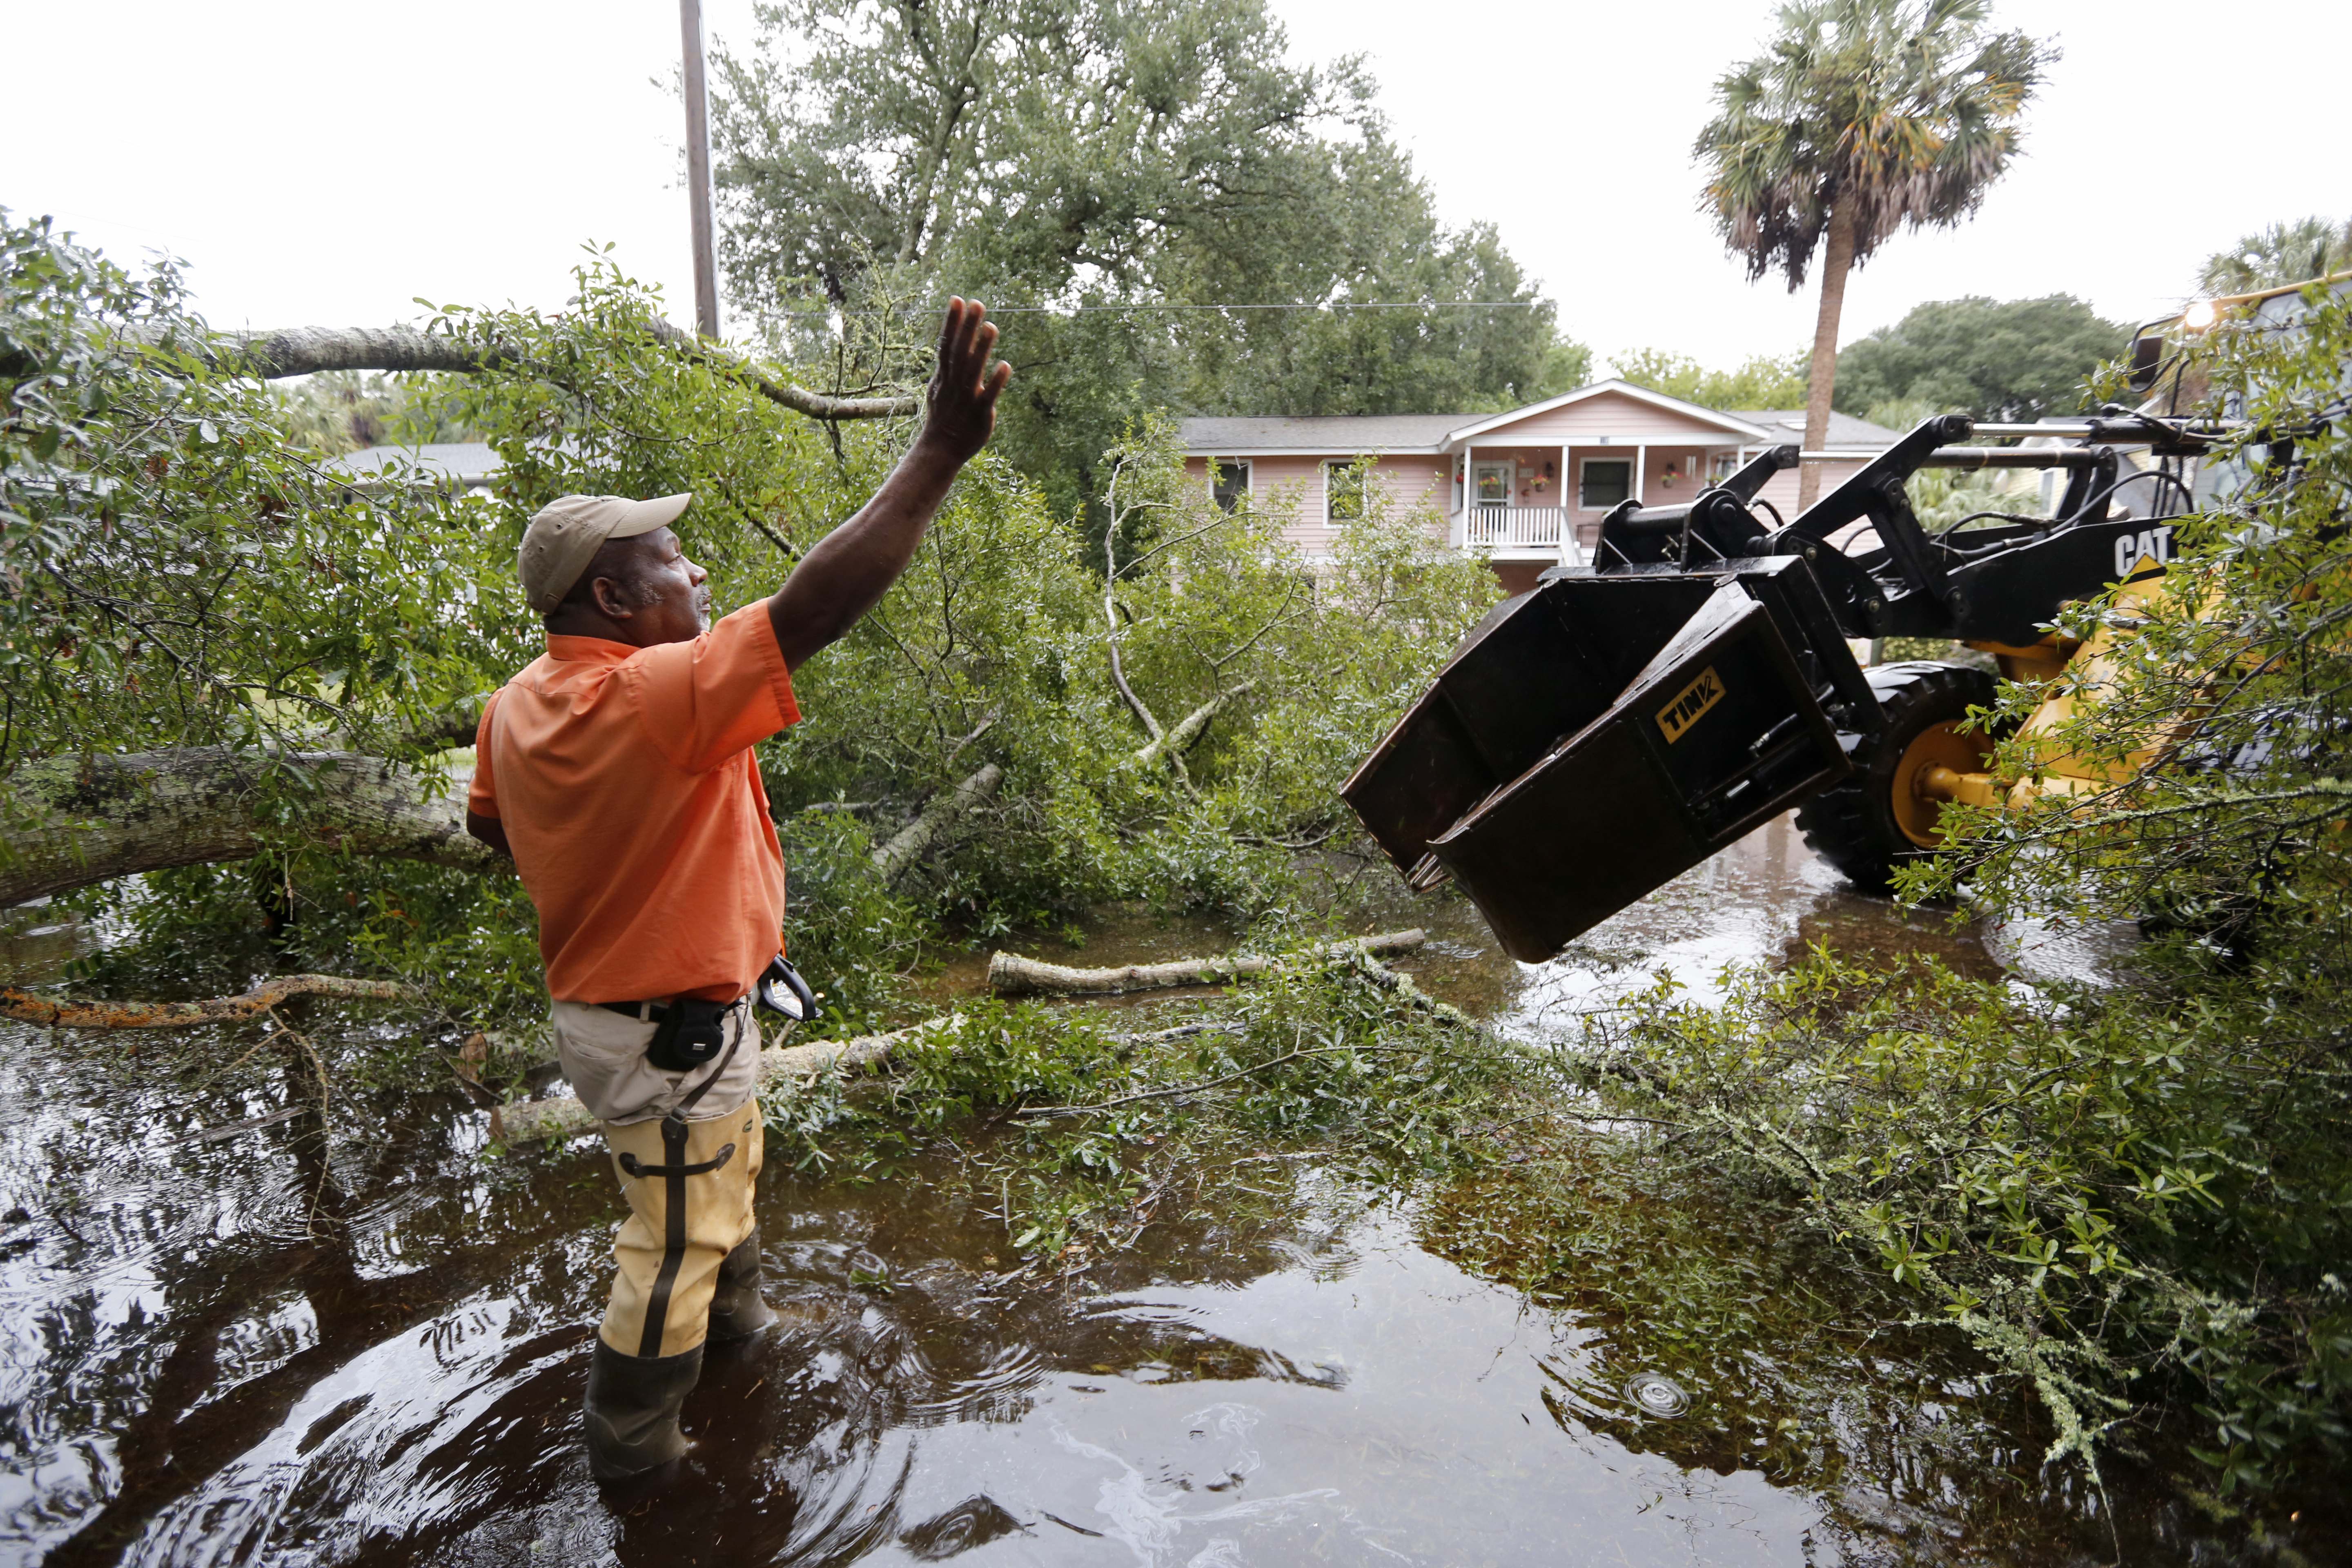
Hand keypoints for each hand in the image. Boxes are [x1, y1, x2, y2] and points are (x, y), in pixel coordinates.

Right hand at [917, 298, 1009, 463]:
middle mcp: (954, 384)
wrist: (941, 450)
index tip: (956, 299)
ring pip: (973, 370)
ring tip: (991, 326)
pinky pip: (988, 396)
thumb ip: (946, 366)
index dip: (951, 322)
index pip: (946, 344)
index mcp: (945, 376)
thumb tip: (946, 342)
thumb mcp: (938, 388)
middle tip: (977, 303)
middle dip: (967, 327)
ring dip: (981, 349)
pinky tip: (1006, 365)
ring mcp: (966, 399)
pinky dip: (995, 382)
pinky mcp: (980, 414)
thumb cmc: (943, 417)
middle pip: (960, 351)